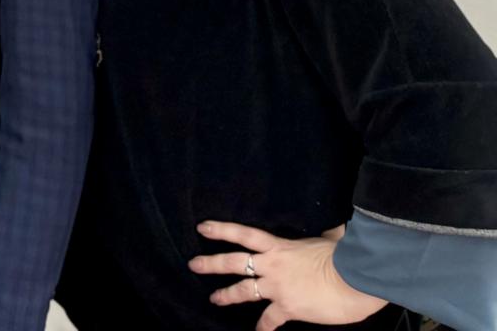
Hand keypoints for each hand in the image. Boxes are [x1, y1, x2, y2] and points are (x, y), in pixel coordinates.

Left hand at [190, 221, 386, 330]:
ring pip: (243, 291)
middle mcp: (272, 266)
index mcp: (279, 247)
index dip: (221, 230)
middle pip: (233, 262)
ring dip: (226, 295)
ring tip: (214, 299)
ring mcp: (277, 288)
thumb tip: (336, 228)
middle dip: (211, 264)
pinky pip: (269, 320)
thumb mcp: (330, 239)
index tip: (202, 228)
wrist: (355, 280)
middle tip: (193, 265)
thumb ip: (326, 234)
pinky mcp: (287, 308)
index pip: (244, 234)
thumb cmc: (345, 256)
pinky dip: (264, 327)